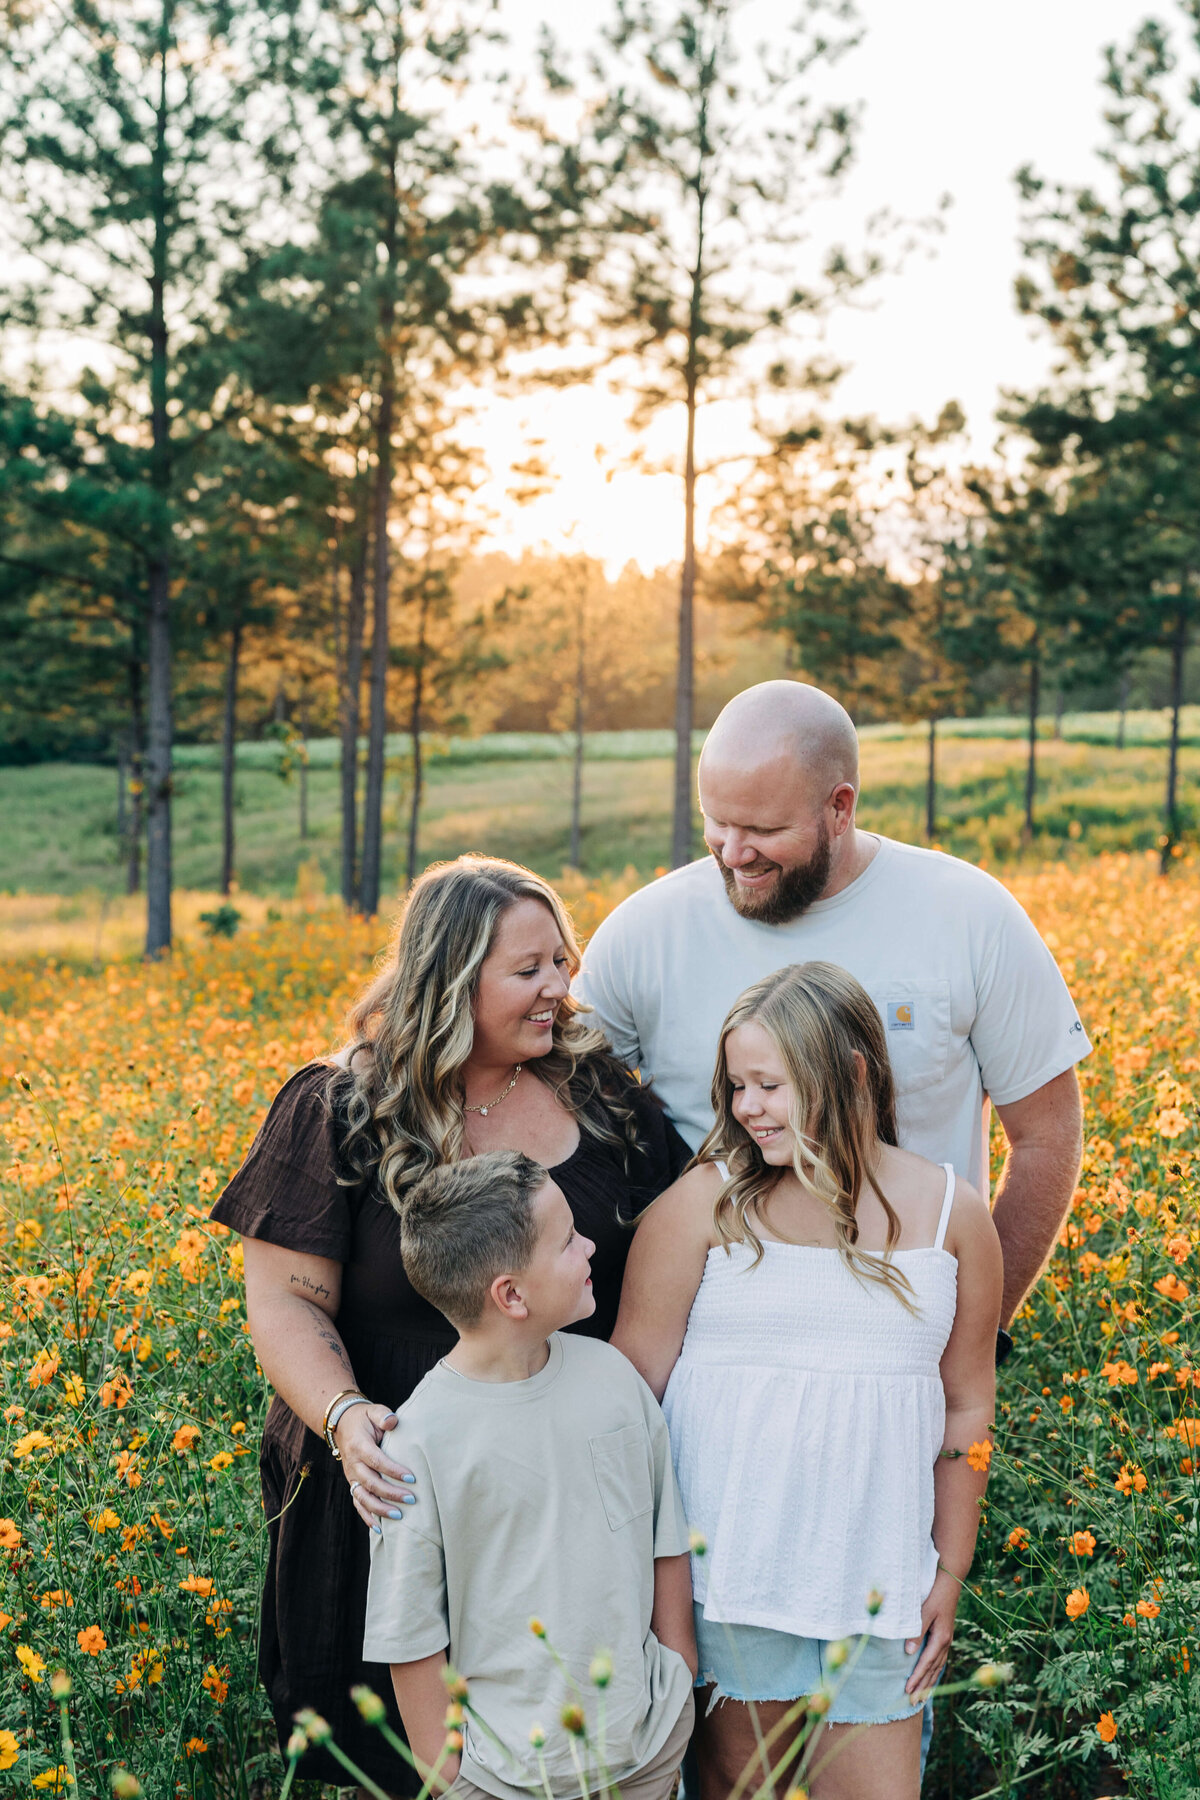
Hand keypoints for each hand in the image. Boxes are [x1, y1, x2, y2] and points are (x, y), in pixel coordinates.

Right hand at [336, 1402, 417, 1530]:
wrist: (342, 1424)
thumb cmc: (364, 1418)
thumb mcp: (373, 1411)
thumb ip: (383, 1415)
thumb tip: (392, 1421)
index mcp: (359, 1445)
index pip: (377, 1461)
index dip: (393, 1470)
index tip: (412, 1477)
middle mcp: (353, 1464)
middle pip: (371, 1483)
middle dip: (391, 1493)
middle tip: (412, 1499)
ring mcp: (351, 1476)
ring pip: (363, 1497)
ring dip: (380, 1509)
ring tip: (399, 1516)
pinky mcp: (353, 1484)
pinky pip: (358, 1503)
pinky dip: (367, 1517)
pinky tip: (380, 1529)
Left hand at [904, 1566, 959, 1698]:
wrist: (950, 1582)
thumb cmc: (935, 1595)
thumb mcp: (924, 1611)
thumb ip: (917, 1631)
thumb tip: (909, 1653)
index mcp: (941, 1639)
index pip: (926, 1664)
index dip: (916, 1679)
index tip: (907, 1692)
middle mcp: (945, 1643)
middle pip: (933, 1671)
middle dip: (922, 1687)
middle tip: (912, 1702)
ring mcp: (946, 1641)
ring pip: (937, 1668)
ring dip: (929, 1683)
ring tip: (921, 1697)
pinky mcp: (945, 1637)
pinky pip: (939, 1660)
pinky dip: (933, 1672)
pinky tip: (930, 1678)